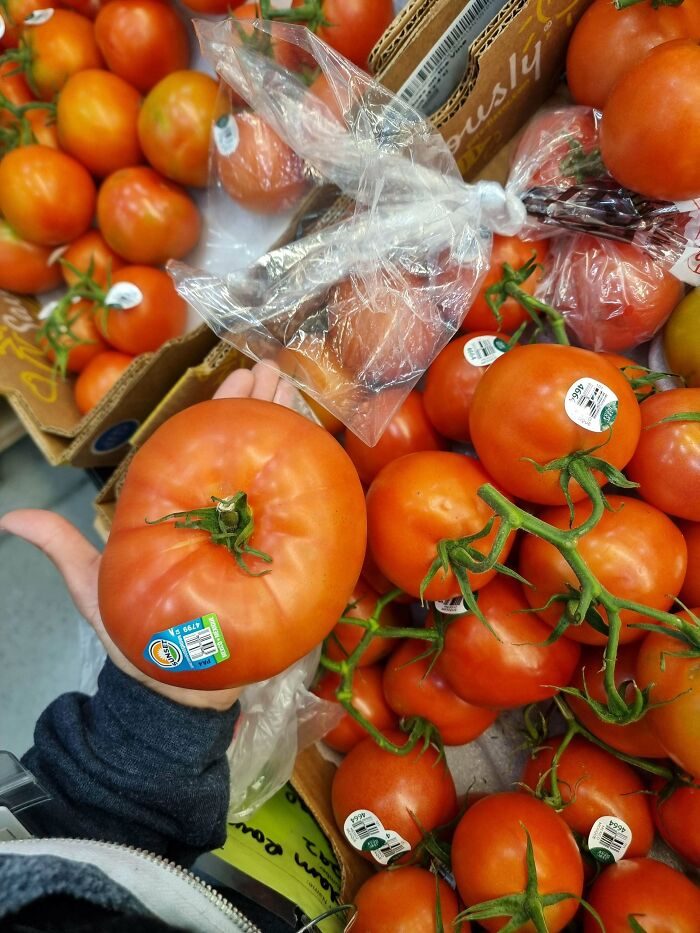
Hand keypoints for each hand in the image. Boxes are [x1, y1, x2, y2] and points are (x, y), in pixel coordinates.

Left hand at [0, 362, 301, 710]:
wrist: (176, 688)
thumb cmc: (138, 634)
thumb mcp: (97, 586)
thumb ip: (64, 549)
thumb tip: (12, 518)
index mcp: (186, 511)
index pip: (204, 448)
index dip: (221, 410)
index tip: (238, 374)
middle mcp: (224, 519)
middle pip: (245, 452)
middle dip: (262, 407)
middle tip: (274, 370)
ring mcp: (256, 539)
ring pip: (276, 475)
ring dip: (289, 429)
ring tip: (297, 389)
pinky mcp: (284, 564)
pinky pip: (303, 519)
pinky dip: (315, 483)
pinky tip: (323, 452)